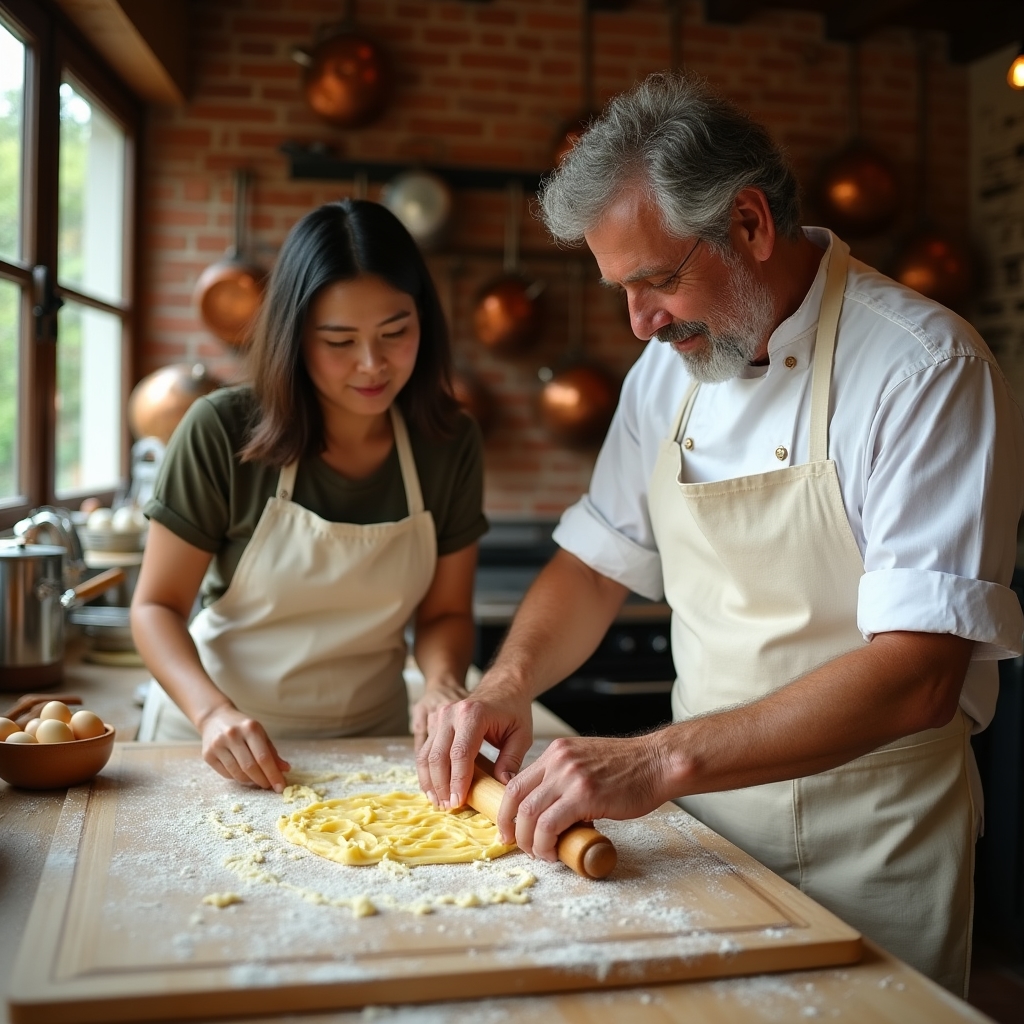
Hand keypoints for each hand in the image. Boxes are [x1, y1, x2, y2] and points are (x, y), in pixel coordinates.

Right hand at [199, 705, 290, 792]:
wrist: (215, 717)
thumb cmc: (242, 727)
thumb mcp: (260, 733)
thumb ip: (272, 752)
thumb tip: (285, 770)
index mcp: (250, 728)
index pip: (263, 757)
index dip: (273, 774)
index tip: (280, 787)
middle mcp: (232, 735)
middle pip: (250, 767)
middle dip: (262, 780)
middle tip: (269, 786)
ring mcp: (218, 745)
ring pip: (237, 773)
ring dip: (250, 781)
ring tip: (257, 780)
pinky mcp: (207, 755)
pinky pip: (226, 774)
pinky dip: (237, 778)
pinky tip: (243, 774)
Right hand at [415, 680, 532, 810]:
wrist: (503, 687)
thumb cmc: (513, 710)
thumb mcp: (521, 734)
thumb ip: (512, 759)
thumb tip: (502, 784)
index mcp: (473, 714)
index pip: (461, 753)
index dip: (457, 780)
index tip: (458, 802)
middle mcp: (451, 713)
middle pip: (438, 756)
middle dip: (441, 785)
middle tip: (448, 807)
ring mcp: (440, 716)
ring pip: (426, 754)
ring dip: (430, 781)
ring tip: (439, 802)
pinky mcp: (435, 721)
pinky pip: (424, 750)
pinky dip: (426, 772)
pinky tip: (433, 789)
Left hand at [498, 733, 667, 860]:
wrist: (658, 763)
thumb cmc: (629, 768)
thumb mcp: (586, 762)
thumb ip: (564, 779)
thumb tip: (550, 811)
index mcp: (556, 752)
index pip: (516, 781)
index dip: (506, 810)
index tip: (508, 828)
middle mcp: (558, 761)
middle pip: (516, 797)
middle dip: (511, 828)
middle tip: (517, 845)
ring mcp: (570, 777)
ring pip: (529, 813)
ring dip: (529, 841)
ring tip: (540, 853)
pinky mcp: (584, 795)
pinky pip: (550, 824)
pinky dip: (545, 843)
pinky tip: (553, 852)